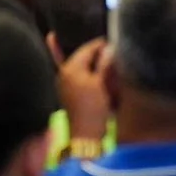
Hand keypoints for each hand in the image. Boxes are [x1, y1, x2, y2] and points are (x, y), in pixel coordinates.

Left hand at [56, 37, 112, 153]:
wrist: (86, 134)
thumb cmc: (94, 108)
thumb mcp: (102, 84)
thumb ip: (105, 64)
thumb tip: (109, 48)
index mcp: (71, 68)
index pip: (87, 49)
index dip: (101, 44)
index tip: (113, 41)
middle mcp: (63, 72)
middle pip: (82, 56)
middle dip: (96, 53)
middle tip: (111, 50)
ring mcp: (63, 82)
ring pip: (79, 66)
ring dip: (91, 62)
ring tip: (105, 60)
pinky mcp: (66, 92)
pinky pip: (76, 76)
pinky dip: (80, 69)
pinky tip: (72, 55)